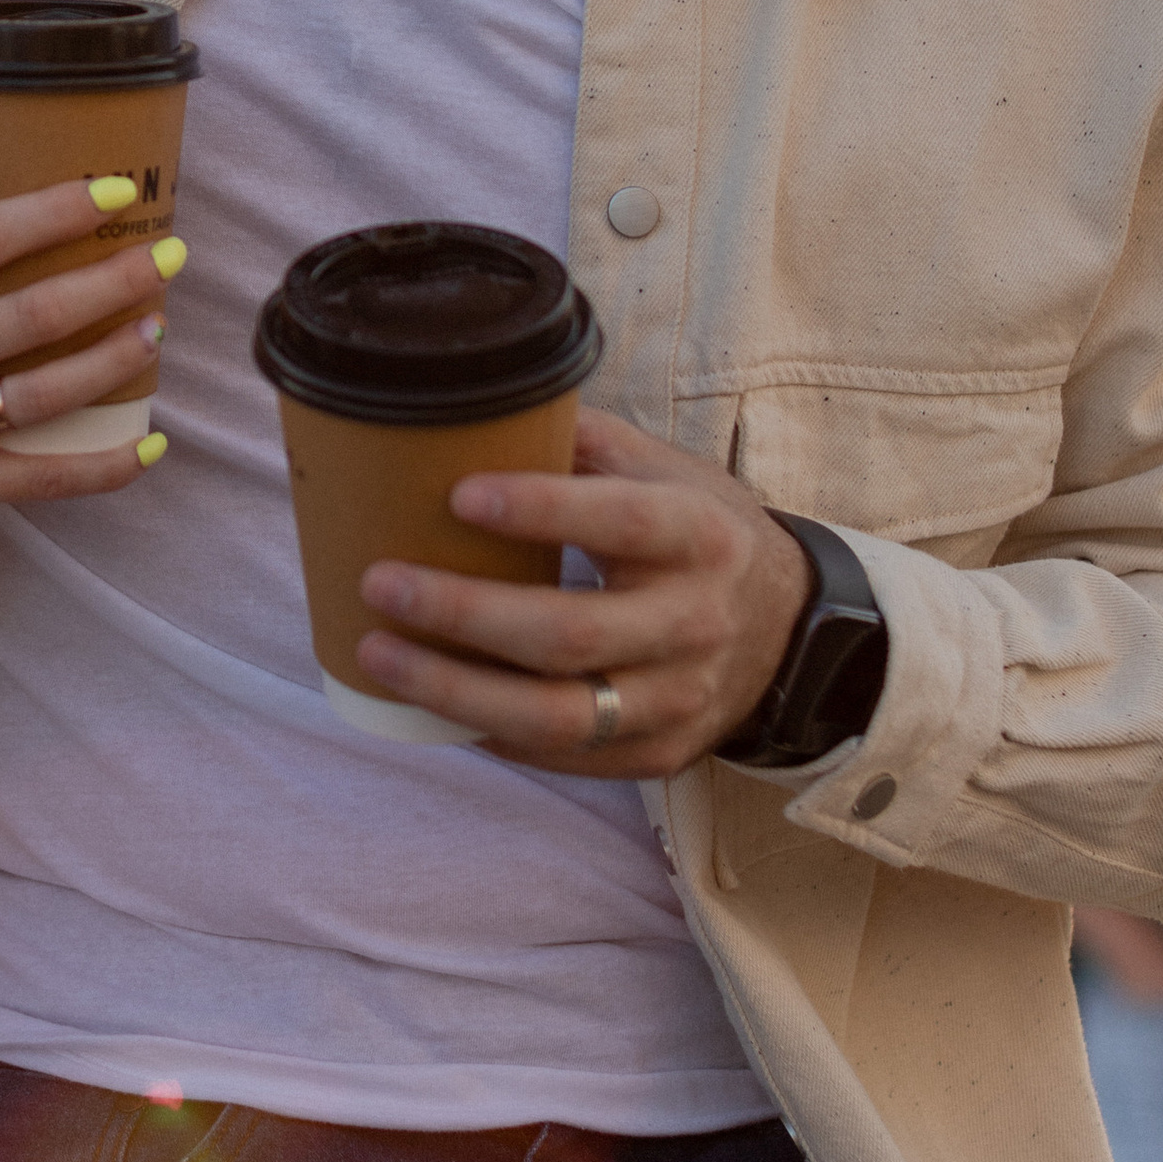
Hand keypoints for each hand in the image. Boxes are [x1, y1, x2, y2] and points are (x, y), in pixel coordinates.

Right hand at [0, 176, 187, 605]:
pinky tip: (149, 442)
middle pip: (37, 313)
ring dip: (118, 358)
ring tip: (157, 328)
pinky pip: (42, 477)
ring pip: (51, 391)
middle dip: (116, 280)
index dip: (57, 208)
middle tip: (167, 256)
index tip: (115, 190)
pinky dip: (104, 465)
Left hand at [351, 408, 815, 777]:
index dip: (540, 510)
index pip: (620, 520)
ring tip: (379, 654)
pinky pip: (565, 757)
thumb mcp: (659, 468)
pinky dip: (492, 734)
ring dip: (455, 691)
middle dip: (463, 613)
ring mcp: (680, 698)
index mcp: (698, 533)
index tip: (459, 496)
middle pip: (569, 633)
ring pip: (558, 716)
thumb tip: (468, 404)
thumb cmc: (692, 526)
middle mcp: (696, 621)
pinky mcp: (661, 754)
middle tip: (381, 583)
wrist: (784, 623)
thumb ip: (576, 440)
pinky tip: (432, 704)